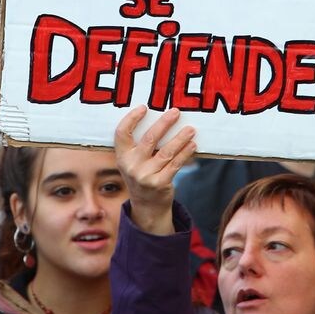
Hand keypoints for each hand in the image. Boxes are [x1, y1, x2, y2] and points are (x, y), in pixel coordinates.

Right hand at [114, 106, 196, 234]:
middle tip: (176, 112)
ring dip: (180, 138)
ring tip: (191, 129)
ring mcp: (145, 176)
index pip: (122, 133)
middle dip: (164, 123)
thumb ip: (139, 145)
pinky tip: (192, 144)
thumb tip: (161, 118)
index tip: (144, 107)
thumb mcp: (133, 162)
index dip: (131, 119)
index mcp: (122, 156)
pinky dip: (185, 153)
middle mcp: (131, 166)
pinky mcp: (160, 184)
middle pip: (149, 139)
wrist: (147, 206)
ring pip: (166, 152)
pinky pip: (175, 164)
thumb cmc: (142, 175)